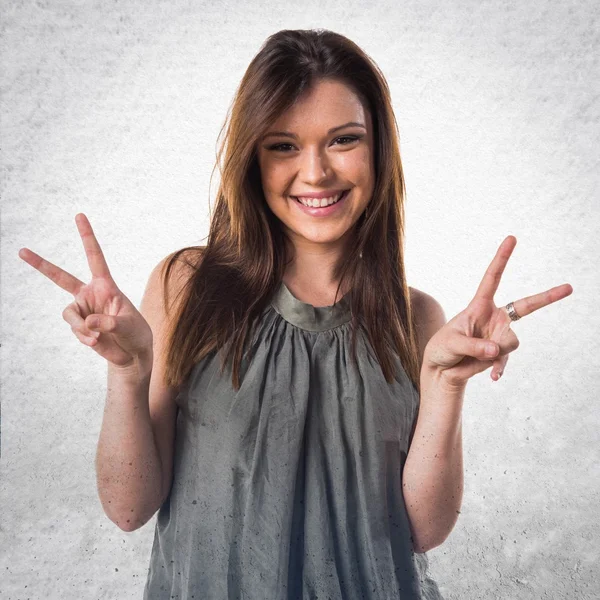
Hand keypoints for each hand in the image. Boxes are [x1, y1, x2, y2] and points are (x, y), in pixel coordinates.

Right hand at [18, 213, 153, 369]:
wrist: (132, 353)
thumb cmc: (135, 333)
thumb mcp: (128, 326)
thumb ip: (109, 323)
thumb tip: (87, 323)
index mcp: (105, 285)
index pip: (95, 257)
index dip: (87, 236)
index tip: (79, 215)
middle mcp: (89, 294)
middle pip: (61, 277)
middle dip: (41, 265)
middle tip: (21, 251)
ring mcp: (82, 310)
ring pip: (69, 314)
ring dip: (80, 328)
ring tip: (97, 337)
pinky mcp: (79, 327)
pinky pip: (75, 330)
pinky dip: (85, 338)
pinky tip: (97, 342)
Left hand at [422, 236, 572, 389]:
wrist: (442, 368)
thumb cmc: (442, 348)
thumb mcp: (451, 343)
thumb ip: (473, 346)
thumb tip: (496, 350)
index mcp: (479, 306)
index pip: (492, 278)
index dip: (502, 258)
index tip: (511, 238)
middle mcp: (494, 318)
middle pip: (526, 306)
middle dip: (548, 297)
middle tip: (569, 287)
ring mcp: (499, 336)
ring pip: (512, 341)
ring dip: (496, 352)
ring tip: (477, 357)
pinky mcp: (499, 354)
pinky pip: (506, 359)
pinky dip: (499, 368)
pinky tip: (493, 377)